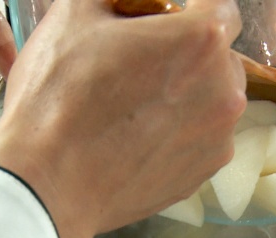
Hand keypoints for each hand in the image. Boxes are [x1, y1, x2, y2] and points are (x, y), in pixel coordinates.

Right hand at [0, 0, 245, 237]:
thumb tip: (130, 3)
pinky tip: (140, 136)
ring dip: (188, 95)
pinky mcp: (206, 171)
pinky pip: (202, 138)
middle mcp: (224, 90)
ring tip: (138, 105)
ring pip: (214, 100)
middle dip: (190, 54)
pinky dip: (180, 133)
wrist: (50, 182)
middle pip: (220, 58)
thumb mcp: (75, 14)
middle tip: (144, 63)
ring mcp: (219, 136)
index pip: (222, 9)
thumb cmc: (60, 98)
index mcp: (202, 41)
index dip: (193, 10)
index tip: (172, 20)